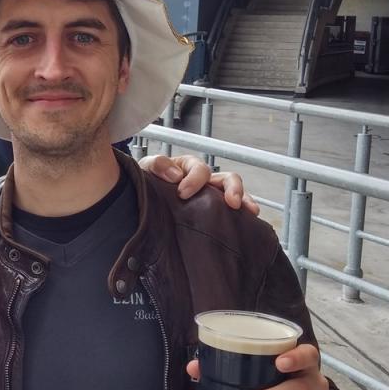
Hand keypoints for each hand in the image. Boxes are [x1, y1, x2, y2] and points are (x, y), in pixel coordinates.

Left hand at [139, 154, 259, 214]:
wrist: (138, 203)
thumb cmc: (146, 183)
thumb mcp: (146, 169)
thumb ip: (157, 165)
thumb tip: (176, 175)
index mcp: (188, 168)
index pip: (199, 169)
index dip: (194, 179)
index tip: (182, 193)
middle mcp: (204, 181)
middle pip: (226, 178)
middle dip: (232, 188)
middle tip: (232, 202)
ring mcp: (210, 198)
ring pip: (233, 195)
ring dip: (244, 200)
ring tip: (250, 211)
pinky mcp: (212, 215)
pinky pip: (231, 214)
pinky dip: (243, 216)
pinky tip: (249, 224)